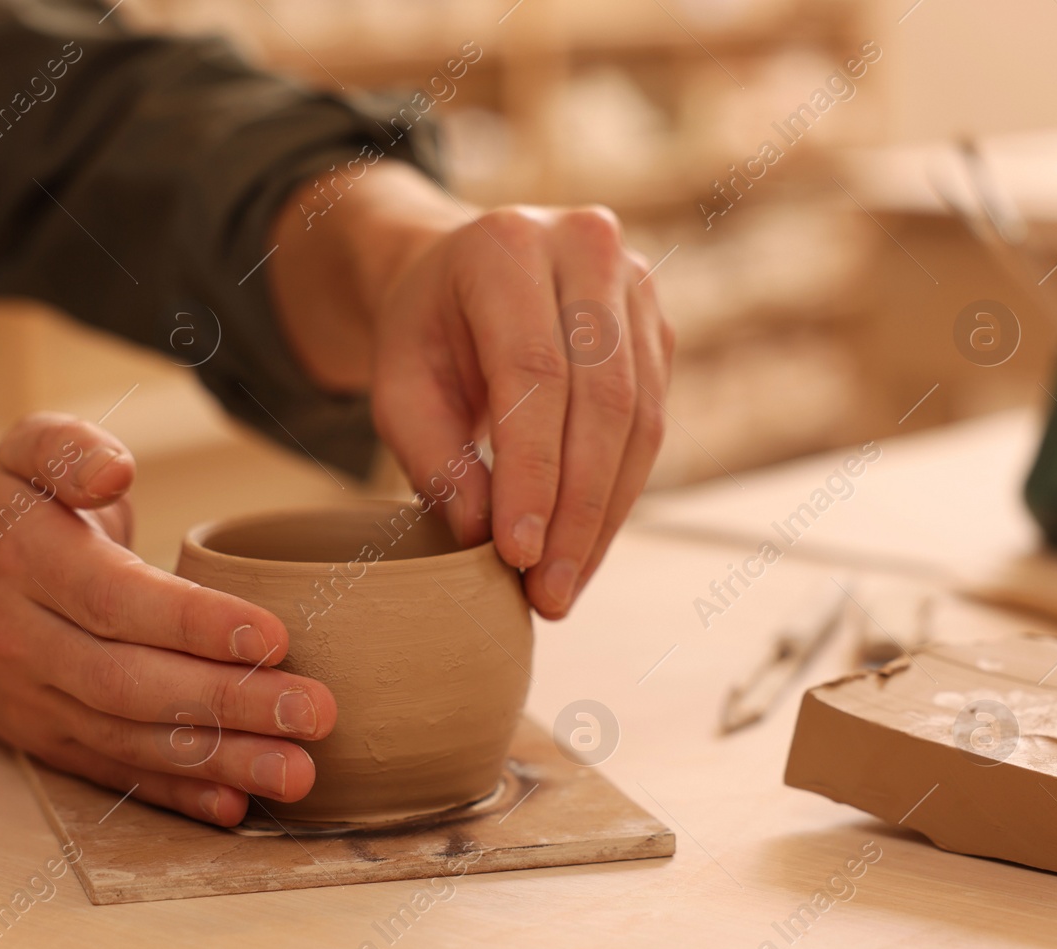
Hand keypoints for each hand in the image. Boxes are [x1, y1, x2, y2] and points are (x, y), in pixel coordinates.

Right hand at [0, 413, 337, 825]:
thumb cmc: (24, 521)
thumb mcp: (25, 456)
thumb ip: (69, 447)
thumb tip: (115, 470)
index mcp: (23, 562)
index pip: (115, 599)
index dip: (194, 623)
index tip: (274, 636)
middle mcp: (22, 642)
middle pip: (130, 683)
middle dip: (228, 701)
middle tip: (316, 711)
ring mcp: (36, 705)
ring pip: (131, 741)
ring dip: (221, 760)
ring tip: (300, 769)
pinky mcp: (55, 748)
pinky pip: (119, 777)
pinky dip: (178, 798)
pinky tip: (237, 807)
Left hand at [370, 204, 673, 619]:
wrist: (460, 275)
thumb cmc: (422, 333)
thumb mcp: (397, 387)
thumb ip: (434, 457)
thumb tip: (485, 536)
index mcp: (507, 246)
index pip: (534, 373)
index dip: (532, 473)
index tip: (516, 556)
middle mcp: (586, 247)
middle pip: (601, 400)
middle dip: (576, 512)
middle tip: (547, 595)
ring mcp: (636, 284)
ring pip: (639, 420)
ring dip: (604, 517)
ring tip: (564, 588)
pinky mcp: (658, 328)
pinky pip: (652, 426)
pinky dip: (618, 498)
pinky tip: (585, 551)